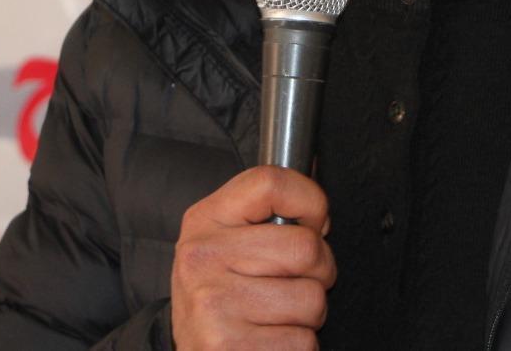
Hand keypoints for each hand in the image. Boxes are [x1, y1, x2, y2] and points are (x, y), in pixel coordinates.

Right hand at [170, 165, 335, 349]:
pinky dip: (298, 347)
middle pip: (307, 247)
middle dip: (320, 271)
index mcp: (206, 218)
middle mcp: (202, 257)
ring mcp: (212, 304)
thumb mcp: (230, 238)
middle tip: (296, 281)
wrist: (191, 350)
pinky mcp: (226, 347)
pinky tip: (270, 339)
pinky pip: (302, 342)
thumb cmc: (222, 291)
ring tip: (278, 314)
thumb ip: (270, 210)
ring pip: (312, 299)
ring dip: (309, 315)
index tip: (314, 223)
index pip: (271, 182)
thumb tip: (317, 177)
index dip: (311, 202)